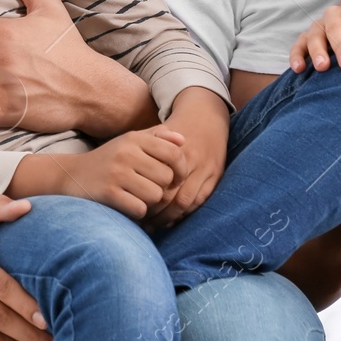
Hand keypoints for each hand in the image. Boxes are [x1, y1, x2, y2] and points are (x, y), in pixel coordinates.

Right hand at [56, 127, 185, 219]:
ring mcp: (116, 173)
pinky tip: (127, 205)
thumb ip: (157, 137)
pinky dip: (137, 212)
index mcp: (135, 138)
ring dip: (150, 202)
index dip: (181, 170)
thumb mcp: (130, 142)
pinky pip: (140, 209)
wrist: (71, 176)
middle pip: (167, 178)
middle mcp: (126, 152)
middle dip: (162, 188)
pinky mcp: (108, 193)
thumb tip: (183, 140)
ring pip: (156, 195)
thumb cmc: (109, 160)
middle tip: (149, 189)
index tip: (174, 178)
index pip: (174, 153)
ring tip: (138, 197)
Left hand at [145, 90, 229, 228]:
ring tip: (155, 224)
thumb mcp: (158, 134)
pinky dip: (185, 213)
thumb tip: (123, 179)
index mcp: (173, 151)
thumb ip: (144, 151)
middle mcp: (190, 160)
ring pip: (185, 203)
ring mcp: (205, 169)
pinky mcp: (216, 175)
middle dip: (155, 212)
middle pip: (169, 196)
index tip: (132, 207)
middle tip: (141, 221)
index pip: (156, 184)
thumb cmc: (176, 128)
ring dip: (170, 217)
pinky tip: (173, 219)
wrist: (206, 115)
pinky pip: (199, 201)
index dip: (144, 199)